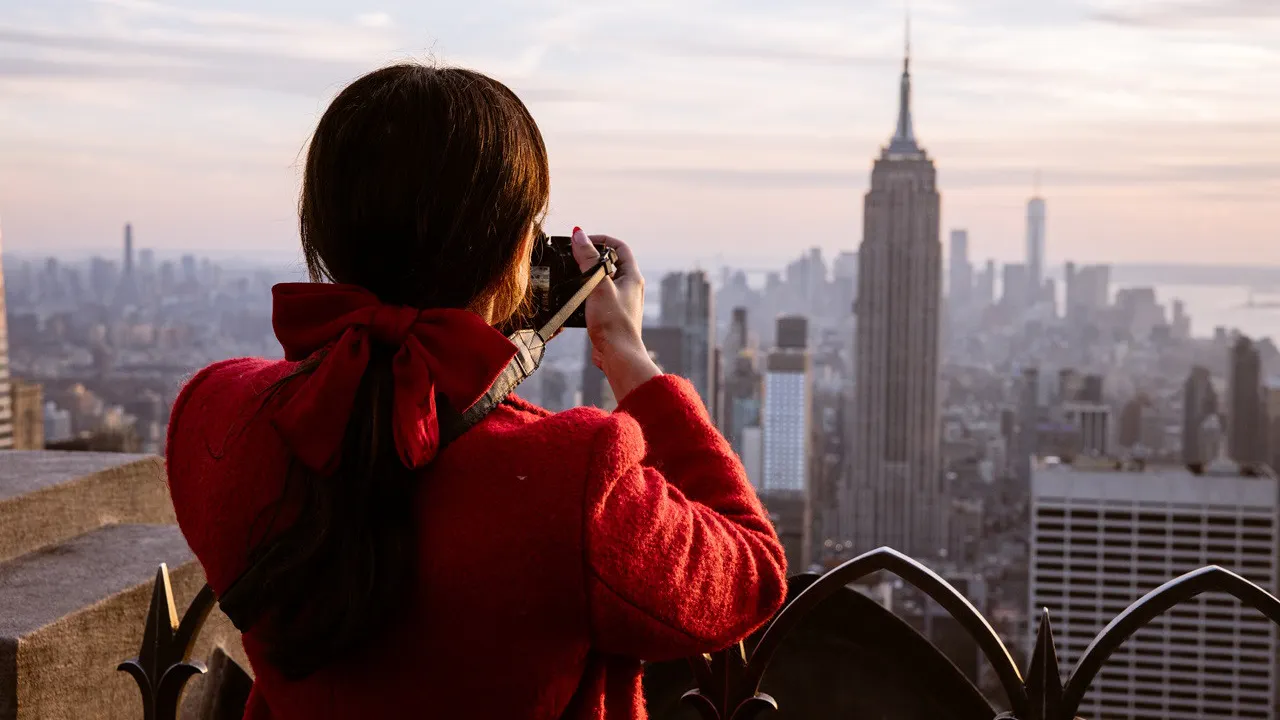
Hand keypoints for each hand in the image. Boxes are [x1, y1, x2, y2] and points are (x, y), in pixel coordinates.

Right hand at [571, 227, 660, 401]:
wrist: (618, 355)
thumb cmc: (613, 322)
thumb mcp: (598, 285)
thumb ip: (587, 259)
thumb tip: (579, 235)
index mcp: (632, 276)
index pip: (619, 246)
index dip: (601, 239)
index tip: (582, 241)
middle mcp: (629, 287)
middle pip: (610, 262)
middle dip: (590, 258)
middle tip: (572, 257)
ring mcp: (620, 302)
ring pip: (602, 281)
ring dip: (586, 276)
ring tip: (570, 276)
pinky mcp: (610, 315)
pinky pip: (597, 297)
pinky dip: (585, 293)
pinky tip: (573, 298)